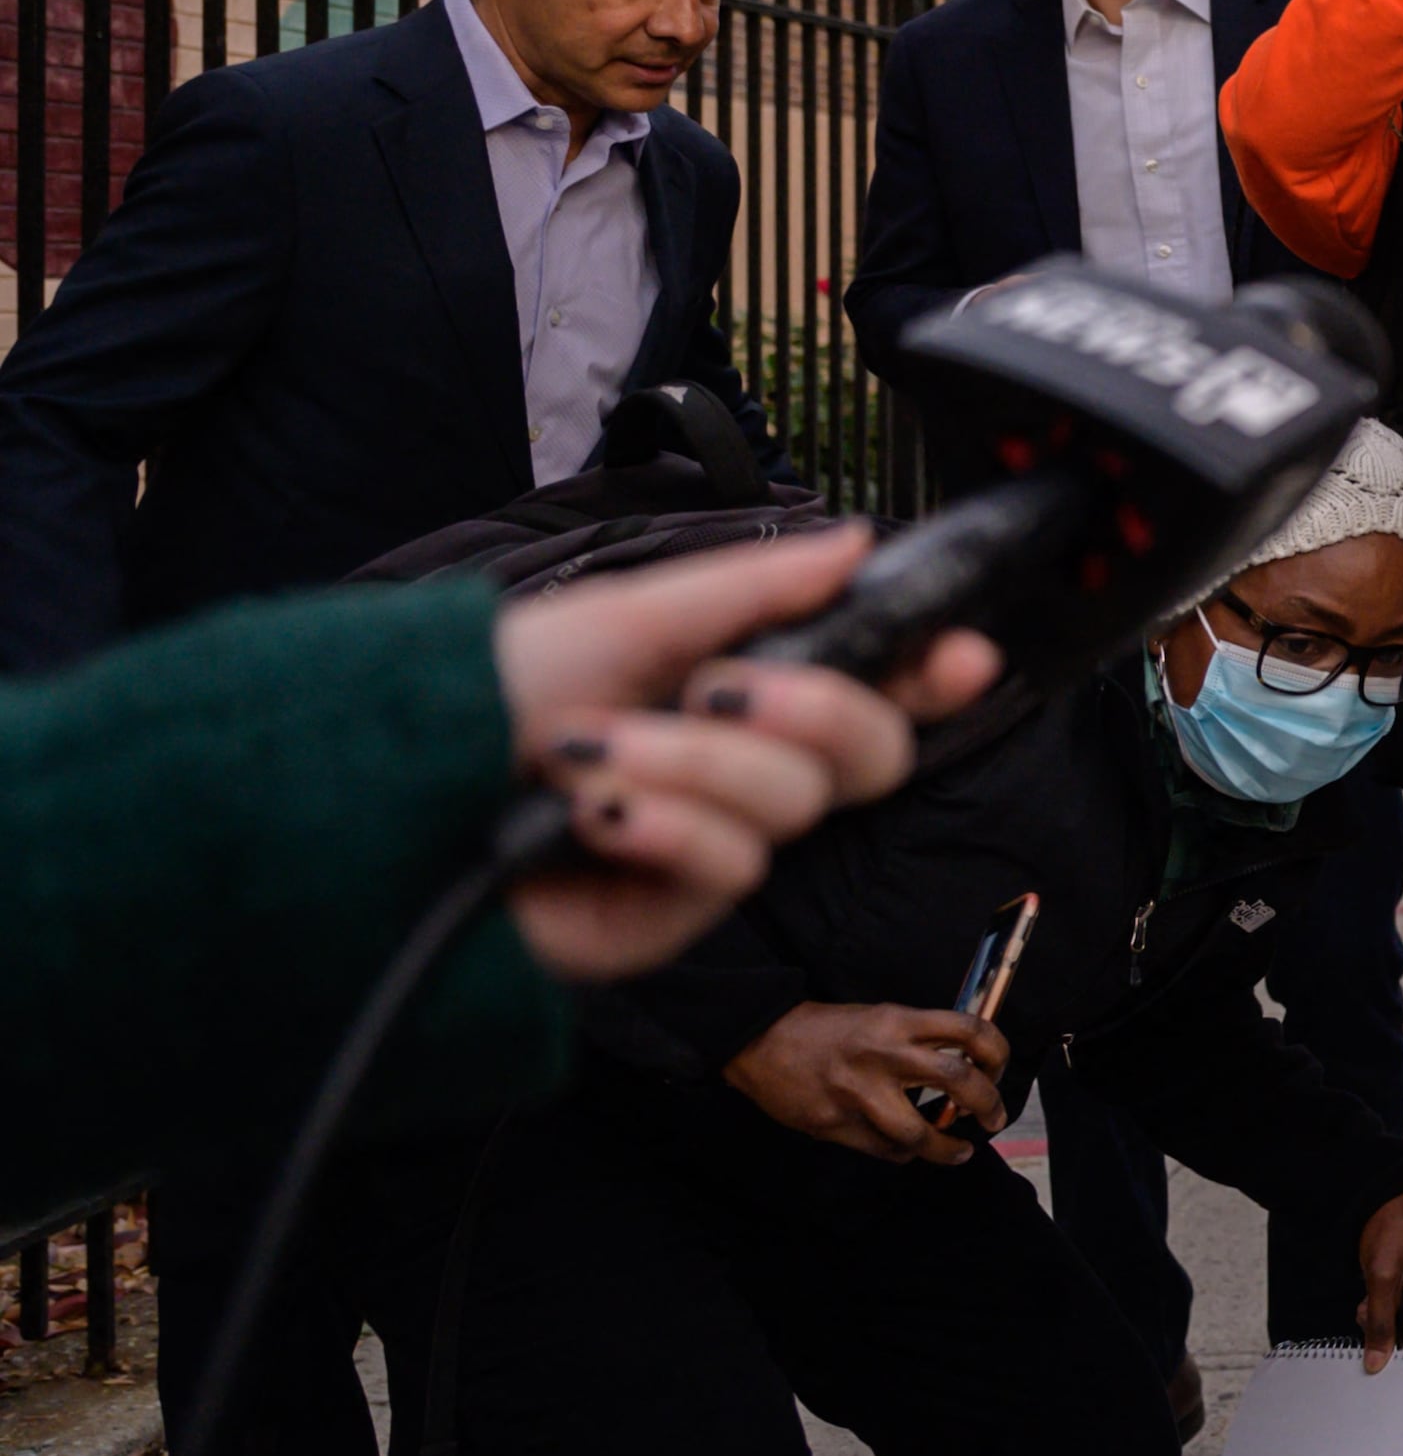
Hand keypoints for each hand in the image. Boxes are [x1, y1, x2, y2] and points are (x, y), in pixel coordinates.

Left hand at [494, 531, 998, 985]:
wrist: (391, 789)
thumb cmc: (486, 694)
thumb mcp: (626, 614)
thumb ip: (754, 585)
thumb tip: (857, 542)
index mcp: (740, 689)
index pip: (874, 688)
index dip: (930, 677)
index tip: (959, 655)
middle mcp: (740, 767)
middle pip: (870, 754)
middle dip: (815, 708)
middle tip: (723, 686)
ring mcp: (714, 843)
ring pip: (794, 803)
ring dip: (691, 762)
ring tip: (591, 750)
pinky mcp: (677, 913)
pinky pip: (732, 865)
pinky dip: (663, 827)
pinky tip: (595, 815)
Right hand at [725, 1002, 1009, 1163]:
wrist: (760, 1040)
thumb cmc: (825, 1029)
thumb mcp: (879, 1017)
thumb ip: (918, 1039)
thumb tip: (965, 1064)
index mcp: (897, 1022)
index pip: (969, 1031)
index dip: (997, 1053)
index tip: (999, 1070)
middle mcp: (884, 1056)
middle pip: (960, 1082)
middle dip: (989, 1105)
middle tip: (995, 1118)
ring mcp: (858, 1094)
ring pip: (921, 1134)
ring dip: (949, 1149)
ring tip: (960, 1151)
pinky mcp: (835, 1124)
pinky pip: (885, 1149)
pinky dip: (905, 1153)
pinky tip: (909, 1149)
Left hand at [1352, 1192, 1402, 1372]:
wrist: (1383, 1199)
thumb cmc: (1392, 1224)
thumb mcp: (1383, 1276)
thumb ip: (1380, 1321)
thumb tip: (1378, 1360)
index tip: (1380, 1349)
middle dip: (1393, 1326)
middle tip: (1366, 1312)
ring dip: (1389, 1316)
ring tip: (1369, 1300)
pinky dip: (1393, 1306)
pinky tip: (1377, 1294)